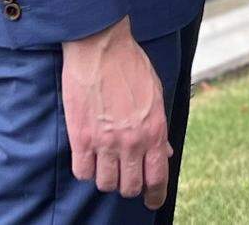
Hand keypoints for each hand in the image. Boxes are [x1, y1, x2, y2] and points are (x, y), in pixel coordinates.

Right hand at [62, 16, 170, 208]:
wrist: (101, 46)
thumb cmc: (130, 64)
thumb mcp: (156, 93)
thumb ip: (159, 126)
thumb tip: (166, 152)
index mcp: (155, 129)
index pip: (158, 177)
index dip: (155, 195)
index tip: (151, 202)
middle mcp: (133, 141)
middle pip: (130, 187)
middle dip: (129, 185)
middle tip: (124, 174)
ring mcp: (106, 142)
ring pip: (106, 184)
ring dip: (106, 177)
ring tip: (105, 162)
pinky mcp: (82, 138)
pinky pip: (83, 172)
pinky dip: (86, 169)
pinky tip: (88, 156)